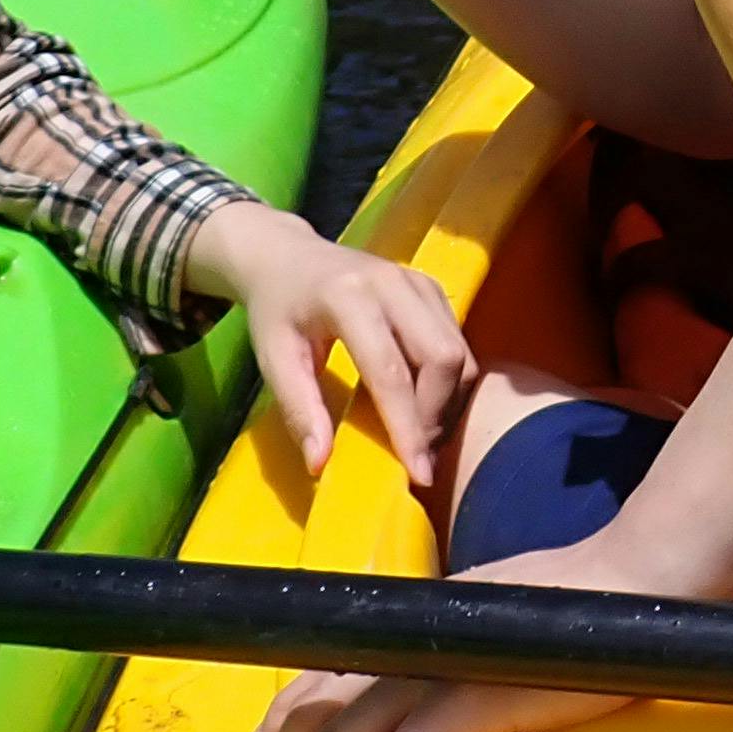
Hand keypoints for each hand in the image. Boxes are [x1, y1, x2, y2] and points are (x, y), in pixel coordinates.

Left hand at [184, 198, 472, 487]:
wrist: (286, 256)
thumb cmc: (277, 311)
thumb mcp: (274, 360)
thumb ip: (299, 410)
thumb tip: (321, 465)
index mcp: (348, 297)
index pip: (390, 370)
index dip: (408, 426)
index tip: (419, 474)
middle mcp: (392, 282)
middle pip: (442, 357)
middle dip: (436, 415)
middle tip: (416, 454)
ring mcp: (417, 280)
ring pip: (459, 350)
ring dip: (448, 402)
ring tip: (421, 435)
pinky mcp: (431, 287)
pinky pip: (458, 340)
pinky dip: (450, 381)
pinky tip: (425, 405)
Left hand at [250, 535, 647, 731]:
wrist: (633, 583)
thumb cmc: (572, 607)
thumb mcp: (483, 621)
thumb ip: (441, 648)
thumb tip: (417, 687)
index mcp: (404, 625)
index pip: (315, 675)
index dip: (279, 723)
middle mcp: (400, 643)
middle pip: (307, 725)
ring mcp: (429, 671)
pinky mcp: (466, 701)